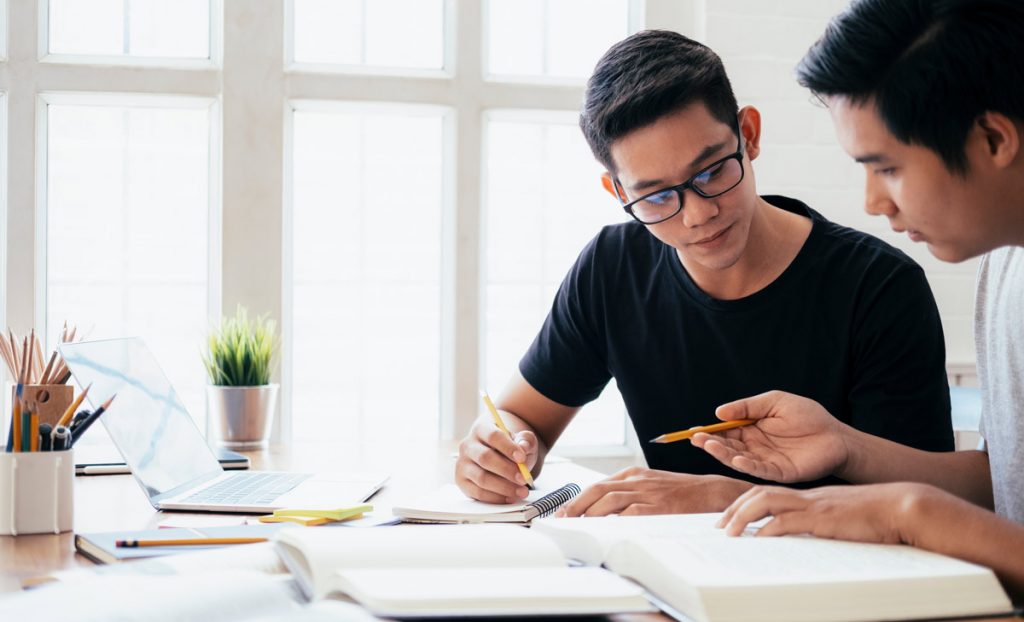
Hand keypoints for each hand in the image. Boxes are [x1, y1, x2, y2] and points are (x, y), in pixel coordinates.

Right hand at [456, 417, 538, 503]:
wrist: (501, 457)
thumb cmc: (512, 448)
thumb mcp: (523, 440)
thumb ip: (526, 440)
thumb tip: (524, 447)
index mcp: (481, 429)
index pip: (493, 436)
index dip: (508, 447)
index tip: (522, 458)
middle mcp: (468, 445)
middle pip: (485, 458)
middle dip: (506, 470)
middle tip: (523, 478)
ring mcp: (463, 464)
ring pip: (482, 478)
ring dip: (504, 487)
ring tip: (522, 491)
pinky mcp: (463, 482)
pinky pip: (478, 493)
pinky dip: (496, 498)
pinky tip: (511, 497)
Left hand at [555, 467, 751, 516]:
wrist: (711, 493)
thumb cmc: (681, 492)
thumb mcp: (651, 486)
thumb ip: (629, 494)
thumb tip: (603, 510)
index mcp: (633, 474)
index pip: (597, 485)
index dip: (577, 499)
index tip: (563, 512)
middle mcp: (637, 481)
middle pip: (597, 490)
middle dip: (575, 506)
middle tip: (562, 520)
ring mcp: (647, 493)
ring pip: (609, 500)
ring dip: (589, 514)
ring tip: (577, 526)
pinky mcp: (658, 507)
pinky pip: (630, 513)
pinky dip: (614, 521)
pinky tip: (603, 529)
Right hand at [690, 391, 850, 482]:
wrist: (836, 435)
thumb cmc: (808, 415)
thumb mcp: (774, 402)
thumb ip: (747, 406)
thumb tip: (718, 412)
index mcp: (752, 430)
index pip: (726, 432)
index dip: (710, 432)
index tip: (694, 432)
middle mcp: (755, 448)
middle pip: (728, 447)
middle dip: (711, 444)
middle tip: (697, 440)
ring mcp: (766, 461)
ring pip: (739, 459)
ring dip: (724, 454)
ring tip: (711, 446)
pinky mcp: (780, 473)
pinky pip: (760, 470)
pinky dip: (747, 466)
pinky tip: (738, 458)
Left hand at [717, 482, 935, 544]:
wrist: (902, 507)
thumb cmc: (877, 516)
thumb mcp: (842, 518)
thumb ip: (823, 523)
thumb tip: (809, 536)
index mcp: (809, 496)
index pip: (768, 492)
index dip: (745, 503)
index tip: (730, 518)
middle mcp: (806, 496)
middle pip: (759, 493)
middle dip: (734, 508)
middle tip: (717, 526)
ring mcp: (813, 505)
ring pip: (766, 502)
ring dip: (742, 515)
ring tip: (727, 532)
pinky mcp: (823, 518)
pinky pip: (789, 520)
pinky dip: (769, 528)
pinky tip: (756, 537)